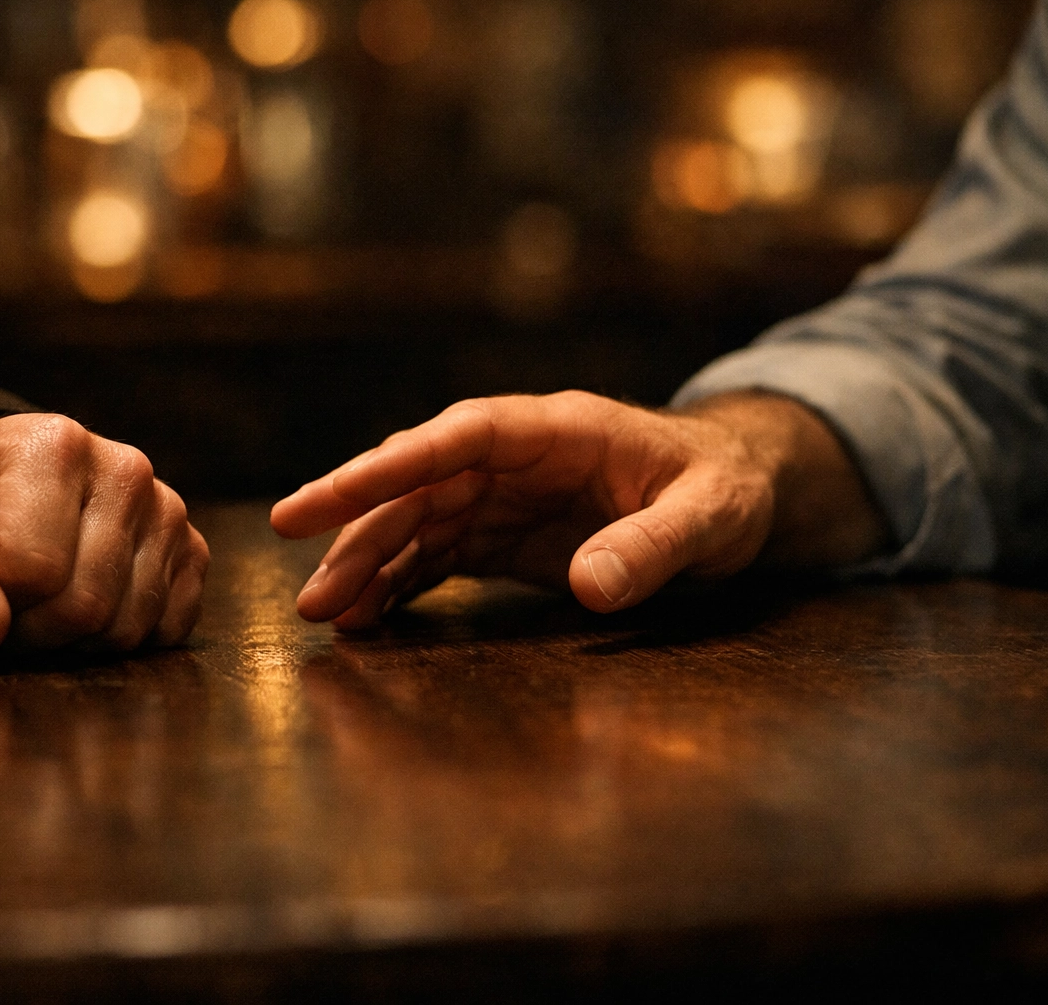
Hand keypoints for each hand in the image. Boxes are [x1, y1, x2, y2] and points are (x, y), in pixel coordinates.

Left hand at [0, 414, 208, 656]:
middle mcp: (125, 468)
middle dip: (28, 628)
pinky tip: (82, 602)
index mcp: (54, 445)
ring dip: (70, 640)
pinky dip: (118, 638)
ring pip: (126, 627)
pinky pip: (166, 629)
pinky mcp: (190, 547)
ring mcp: (166, 509)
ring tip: (36, 597)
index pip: (32, 572)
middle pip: (85, 606)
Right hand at [271, 391, 886, 628]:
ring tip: (325, 616)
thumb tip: (590, 586)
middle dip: (358, 534)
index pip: (451, 440)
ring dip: (369, 565)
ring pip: (416, 524)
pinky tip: (368, 617)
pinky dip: (401, 583)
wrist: (737, 492)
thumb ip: (655, 545)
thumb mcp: (711, 516)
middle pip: (417, 488)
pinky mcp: (504, 534)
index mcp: (553, 430)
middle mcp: (513, 459)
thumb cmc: (727, 489)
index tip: (319, 500)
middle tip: (310, 596)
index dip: (382, 469)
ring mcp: (504, 496)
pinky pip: (438, 554)